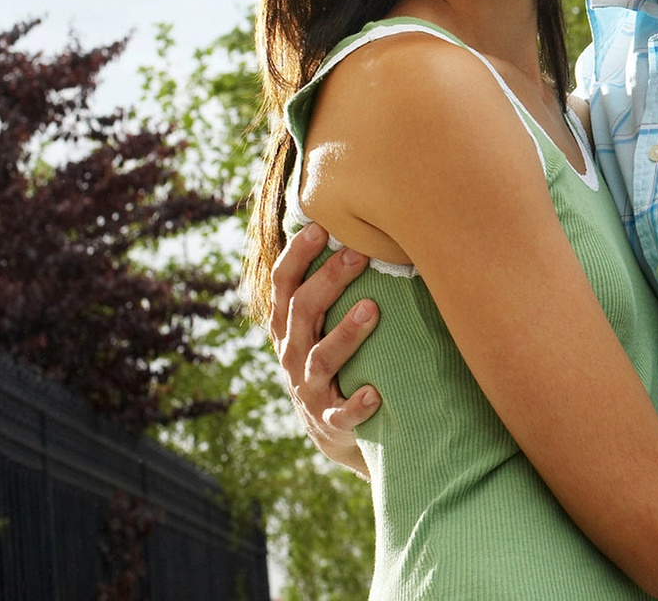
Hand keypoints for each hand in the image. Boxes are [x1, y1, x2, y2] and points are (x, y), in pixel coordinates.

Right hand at [269, 221, 380, 476]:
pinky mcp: (330, 422)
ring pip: (322, 358)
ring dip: (346, 333)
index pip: (283, 286)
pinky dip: (357, 404)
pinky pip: (342, 414)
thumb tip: (362, 228)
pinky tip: (374, 393)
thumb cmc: (337, 360)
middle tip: (357, 254)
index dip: (296, 256)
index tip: (318, 227)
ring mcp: (310, 389)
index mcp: (289, 327)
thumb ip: (331, 288)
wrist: (332, 430)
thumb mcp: (322, 325)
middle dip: (328, 281)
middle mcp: (293, 355)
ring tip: (373, 309)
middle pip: (303, 312)